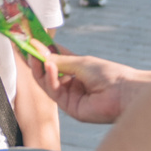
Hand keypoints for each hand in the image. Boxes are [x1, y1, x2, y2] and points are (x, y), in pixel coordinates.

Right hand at [30, 52, 149, 124]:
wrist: (124, 91)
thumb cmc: (110, 74)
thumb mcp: (80, 62)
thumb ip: (59, 60)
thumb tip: (39, 53)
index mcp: (76, 71)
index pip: (54, 62)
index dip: (42, 53)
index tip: (29, 42)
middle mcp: (72, 84)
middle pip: (47, 74)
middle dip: (36, 62)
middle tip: (26, 49)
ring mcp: (70, 97)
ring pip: (47, 84)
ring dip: (40, 69)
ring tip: (35, 56)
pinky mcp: (70, 108)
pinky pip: (54, 92)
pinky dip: (50, 78)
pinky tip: (50, 67)